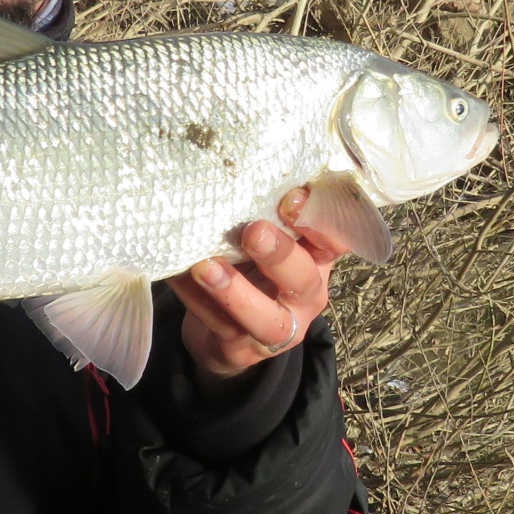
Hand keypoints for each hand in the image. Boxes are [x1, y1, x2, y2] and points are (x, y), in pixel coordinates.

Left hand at [166, 187, 342, 390]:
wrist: (227, 333)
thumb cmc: (252, 267)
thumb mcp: (270, 238)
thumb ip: (266, 212)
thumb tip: (235, 166)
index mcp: (317, 259)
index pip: (336, 239)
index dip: (320, 221)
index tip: (292, 197)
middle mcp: (306, 294)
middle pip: (303, 279)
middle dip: (278, 254)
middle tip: (252, 231)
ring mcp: (279, 327)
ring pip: (265, 317)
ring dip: (234, 291)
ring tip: (205, 267)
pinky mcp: (242, 348)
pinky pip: (218, 324)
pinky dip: (194, 299)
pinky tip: (177, 275)